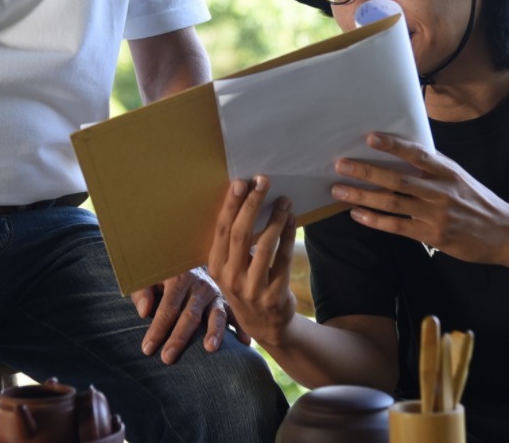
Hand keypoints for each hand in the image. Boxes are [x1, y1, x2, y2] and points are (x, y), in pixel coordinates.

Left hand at [131, 267, 241, 363]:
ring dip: (214, 331)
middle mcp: (199, 286)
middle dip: (179, 338)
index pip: (167, 307)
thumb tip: (143, 312)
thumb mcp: (150, 275)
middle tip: (167, 358)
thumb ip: (142, 291)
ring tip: (210, 348)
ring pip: (216, 314)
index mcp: (179, 278)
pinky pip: (236, 315)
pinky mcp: (227, 301)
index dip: (157, 328)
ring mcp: (216, 293)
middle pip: (189, 315)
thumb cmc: (166, 273)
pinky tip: (244, 343)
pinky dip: (241, 328)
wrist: (191, 254)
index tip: (147, 348)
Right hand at [207, 175, 298, 347]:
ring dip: (275, 218)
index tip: (241, 182)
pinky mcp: (274, 295)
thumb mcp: (230, 269)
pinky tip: (292, 220)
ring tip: (284, 200)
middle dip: (252, 203)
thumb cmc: (246, 285)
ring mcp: (252, 289)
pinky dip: (288, 235)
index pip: (222, 229)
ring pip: (264, 244)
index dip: (231, 204)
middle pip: (240, 233)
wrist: (266, 326)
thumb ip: (231, 243)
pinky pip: (283, 259)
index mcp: (216, 267)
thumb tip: (243, 198)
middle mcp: (230, 278)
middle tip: (263, 181)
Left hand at [331, 133, 508, 268]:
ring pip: (392, 202)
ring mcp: (436, 214)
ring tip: (338, 189)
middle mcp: (440, 190)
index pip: (417, 154)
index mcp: (448, 171)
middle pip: (397, 178)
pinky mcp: (433, 235)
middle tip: (340, 164)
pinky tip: (358, 214)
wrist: (507, 234)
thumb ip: (434, 167)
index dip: (393, 145)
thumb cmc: (478, 202)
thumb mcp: (460, 178)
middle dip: (366, 171)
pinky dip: (376, 220)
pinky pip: (398, 227)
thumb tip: (402, 153)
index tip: (370, 138)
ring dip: (363, 195)